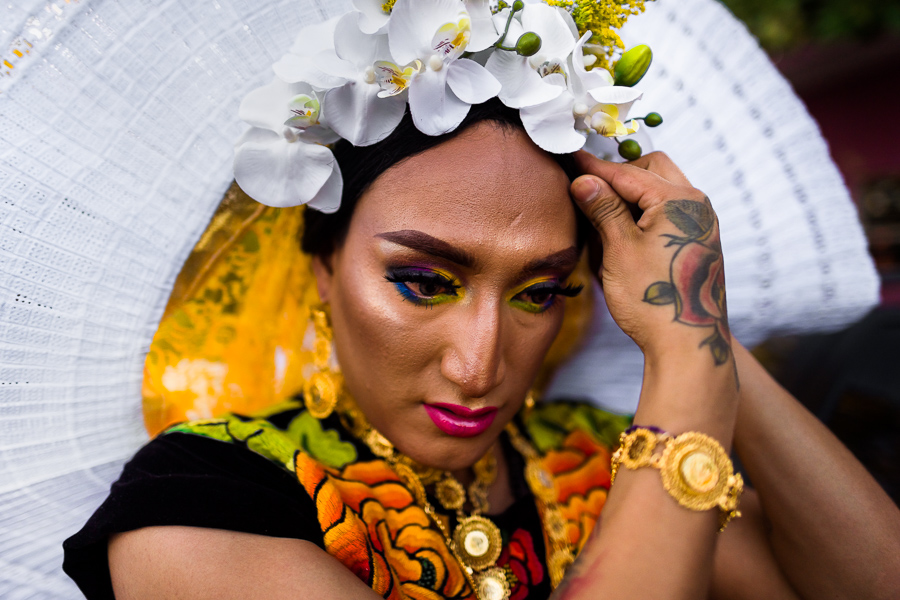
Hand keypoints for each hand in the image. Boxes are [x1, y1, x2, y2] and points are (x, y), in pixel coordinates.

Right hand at [570, 151, 731, 365]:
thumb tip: (583, 180)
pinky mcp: (697, 244)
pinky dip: (643, 215)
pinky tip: (622, 235)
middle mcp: (696, 206)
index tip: (570, 158)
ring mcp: (699, 225)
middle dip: (619, 176)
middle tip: (588, 189)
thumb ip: (602, 209)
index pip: (627, 173)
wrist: (688, 344)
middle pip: (652, 170)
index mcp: (679, 200)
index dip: (594, 168)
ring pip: (660, 192)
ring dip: (631, 196)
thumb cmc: (653, 298)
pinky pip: (667, 214)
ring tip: (601, 218)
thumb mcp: (619, 248)